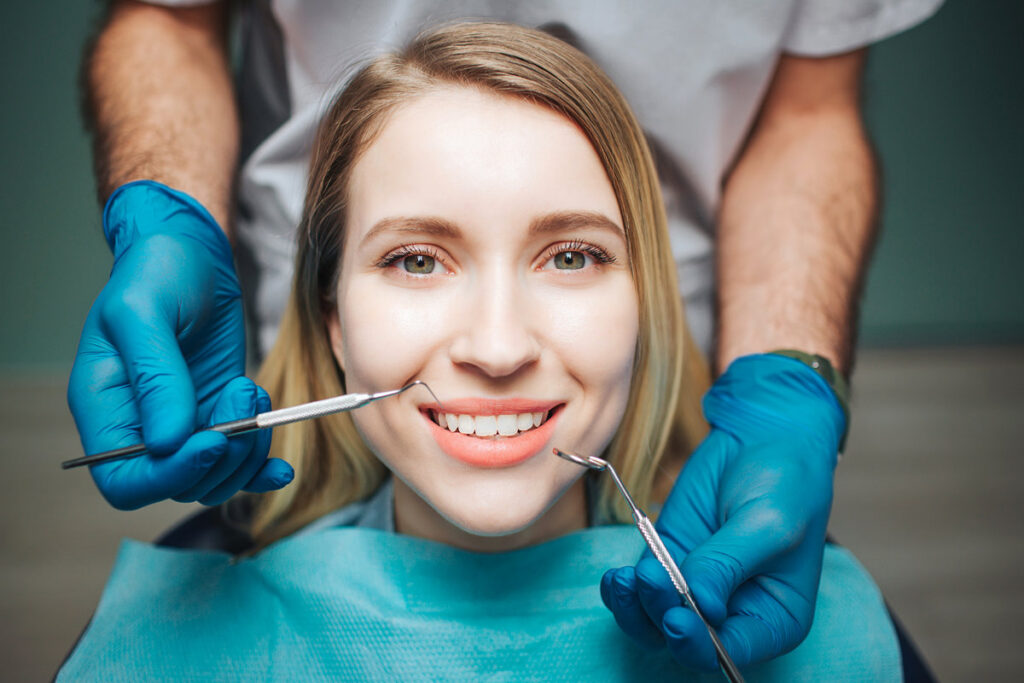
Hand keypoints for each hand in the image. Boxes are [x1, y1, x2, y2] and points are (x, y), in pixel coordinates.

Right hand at [67, 181, 292, 508]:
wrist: (190, 253)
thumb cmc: (156, 272)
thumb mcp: (144, 313)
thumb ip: (156, 378)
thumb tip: (168, 442)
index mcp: (104, 408)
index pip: (123, 481)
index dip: (168, 476)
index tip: (211, 441)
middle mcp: (140, 427)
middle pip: (176, 484)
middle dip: (219, 457)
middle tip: (242, 400)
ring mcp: (182, 424)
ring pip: (214, 476)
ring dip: (245, 450)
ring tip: (250, 393)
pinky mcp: (217, 414)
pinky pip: (236, 461)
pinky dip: (260, 468)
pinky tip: (280, 467)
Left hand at [601, 353, 844, 670]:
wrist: (762, 438)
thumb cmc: (785, 483)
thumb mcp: (767, 524)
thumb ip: (728, 565)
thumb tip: (699, 606)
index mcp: (773, 619)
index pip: (731, 653)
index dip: (702, 646)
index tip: (678, 618)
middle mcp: (732, 614)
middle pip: (687, 643)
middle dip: (662, 619)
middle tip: (650, 580)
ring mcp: (695, 589)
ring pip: (653, 622)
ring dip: (635, 607)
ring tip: (627, 577)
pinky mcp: (666, 561)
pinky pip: (638, 591)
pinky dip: (622, 590)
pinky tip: (616, 577)